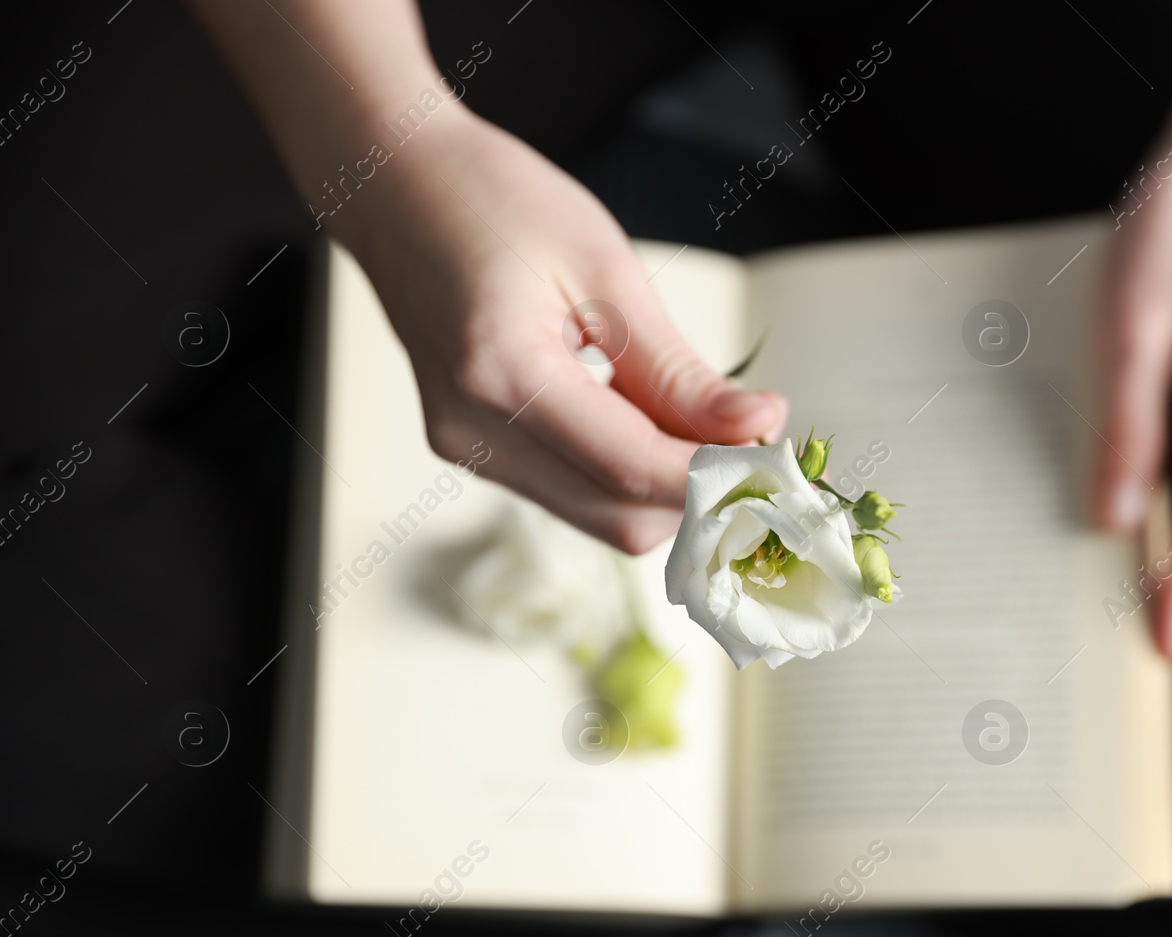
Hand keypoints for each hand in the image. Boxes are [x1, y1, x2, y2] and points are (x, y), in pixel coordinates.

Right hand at [339, 109, 786, 552]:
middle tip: (753, 436)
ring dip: (663, 487)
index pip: (632, 469)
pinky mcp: (469, 449)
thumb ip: (677, 370)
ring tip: (703, 420)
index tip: (776, 448)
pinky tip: (649, 419)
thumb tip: (755, 427)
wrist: (395, 184)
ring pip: (598, 517)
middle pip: (618, 518)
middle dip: (698, 493)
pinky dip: (624, 472)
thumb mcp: (606, 269)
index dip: (715, 473)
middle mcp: (471, 430)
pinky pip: (569, 492)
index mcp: (500, 372)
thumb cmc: (493, 201)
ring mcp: (463, 447)